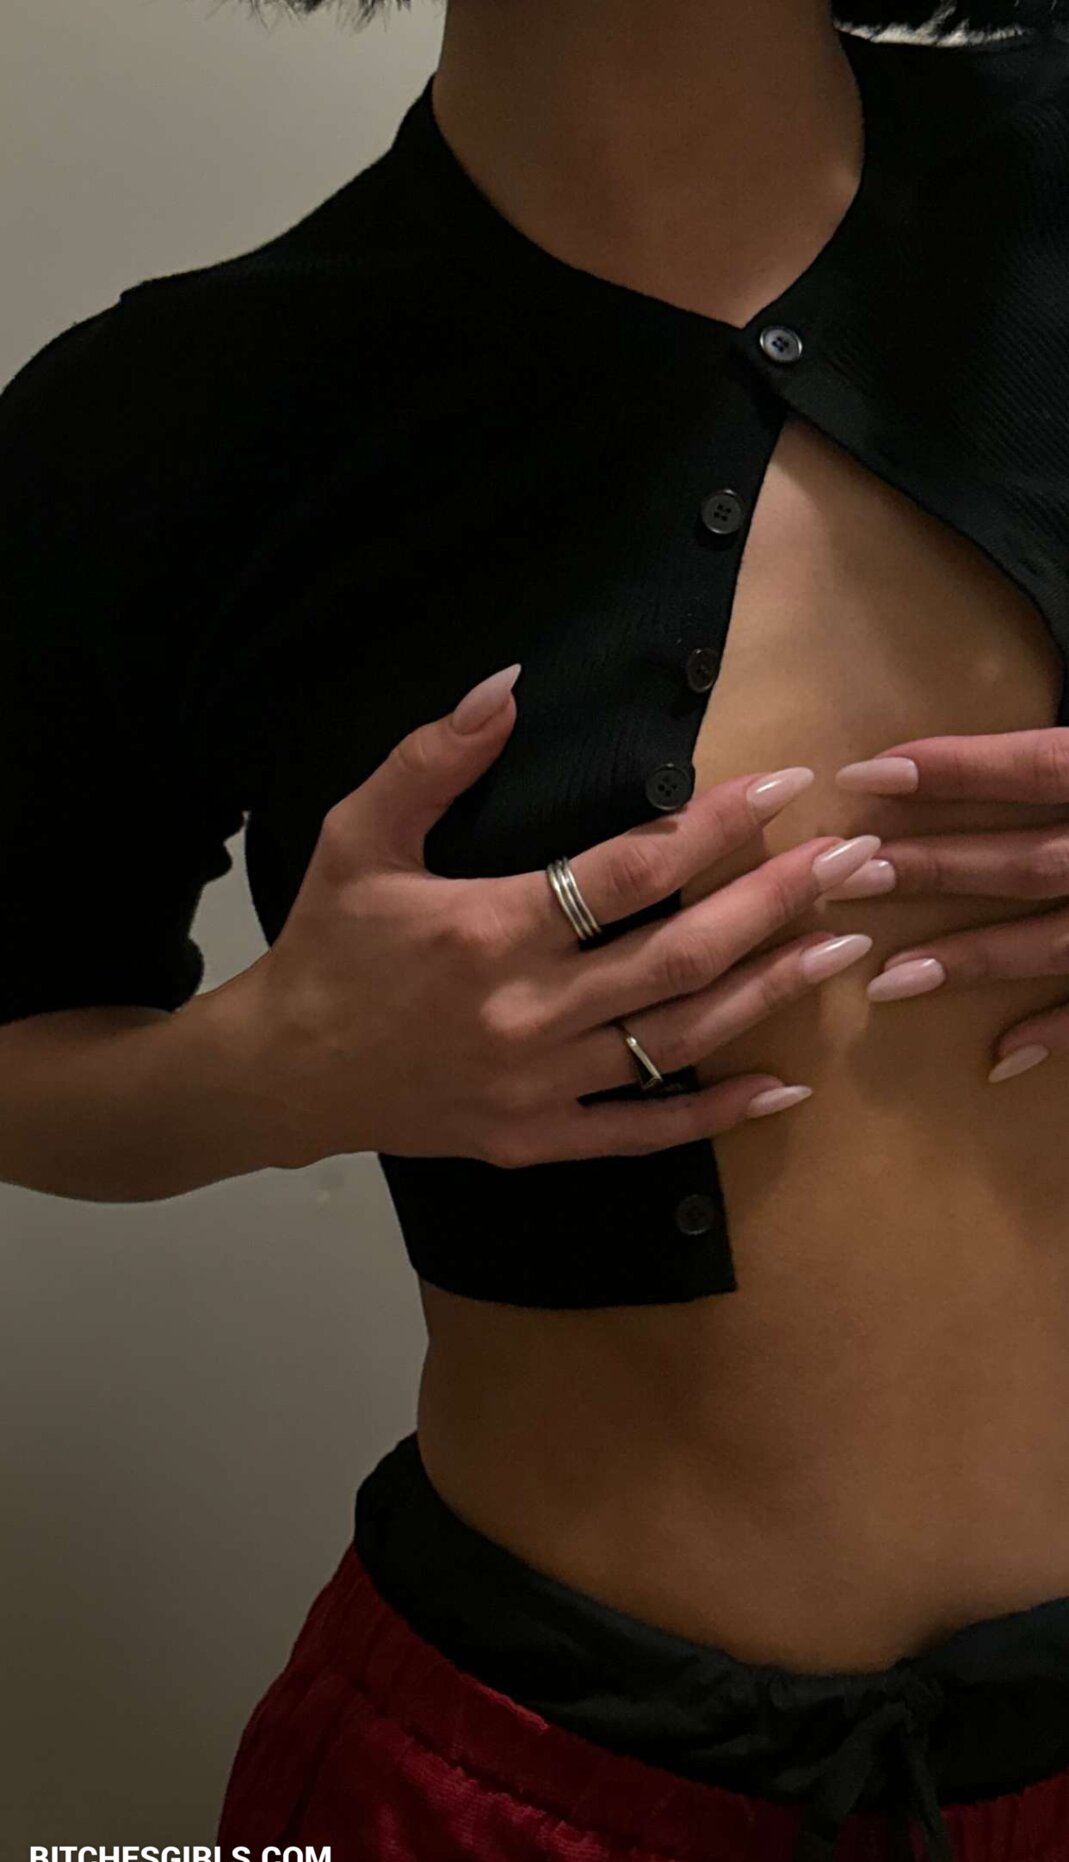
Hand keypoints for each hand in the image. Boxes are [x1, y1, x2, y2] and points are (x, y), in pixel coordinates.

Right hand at [230, 662, 879, 1169]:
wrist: (280, 1073)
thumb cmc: (328, 944)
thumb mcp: (359, 835)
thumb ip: (432, 758)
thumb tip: (508, 683)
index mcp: (489, 930)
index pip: (630, 871)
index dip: (718, 825)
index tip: (786, 785)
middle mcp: (527, 1011)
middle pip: (681, 953)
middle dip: (777, 902)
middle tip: (853, 862)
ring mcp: (538, 1085)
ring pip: (680, 1040)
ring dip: (770, 991)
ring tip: (846, 946)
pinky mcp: (537, 1139)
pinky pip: (643, 1132)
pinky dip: (717, 1114)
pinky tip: (784, 1086)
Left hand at [826, 728, 1068, 1081]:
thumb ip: (1060, 757)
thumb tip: (968, 750)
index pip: (1031, 768)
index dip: (951, 770)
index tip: (860, 777)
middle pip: (1022, 863)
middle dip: (932, 870)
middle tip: (846, 878)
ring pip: (1050, 942)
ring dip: (969, 960)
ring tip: (886, 981)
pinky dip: (1056, 1032)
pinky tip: (998, 1058)